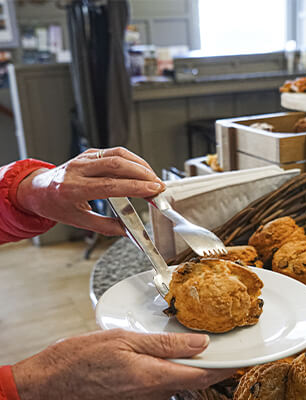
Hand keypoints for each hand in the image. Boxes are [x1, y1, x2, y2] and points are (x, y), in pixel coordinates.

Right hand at [12, 329, 234, 399]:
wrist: (47, 386)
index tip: (238, 360)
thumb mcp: (125, 339)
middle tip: (183, 342)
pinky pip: (153, 395)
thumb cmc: (78, 359)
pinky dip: (153, 379)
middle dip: (189, 362)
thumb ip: (166, 344)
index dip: (223, 368)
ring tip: (144, 352)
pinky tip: (134, 368)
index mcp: (151, 378)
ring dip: (166, 369)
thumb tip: (199, 345)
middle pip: (185, 380)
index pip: (201, 377)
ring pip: (168, 386)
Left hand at [16, 147, 164, 235]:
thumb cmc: (55, 205)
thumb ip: (106, 227)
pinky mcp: (89, 152)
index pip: (110, 185)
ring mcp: (83, 158)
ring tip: (153, 179)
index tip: (153, 191)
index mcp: (72, 189)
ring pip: (118, 154)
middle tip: (158, 186)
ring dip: (140, 166)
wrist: (37, 189)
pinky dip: (133, 160)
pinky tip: (141, 170)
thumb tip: (129, 232)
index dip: (135, 187)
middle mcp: (77, 169)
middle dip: (143, 174)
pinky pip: (115, 152)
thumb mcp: (78, 221)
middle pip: (117, 165)